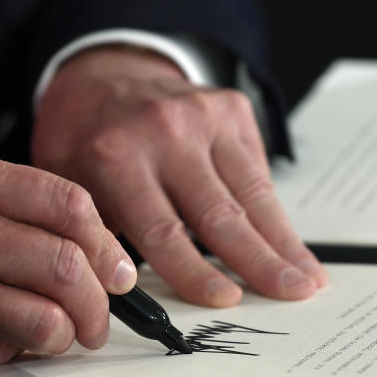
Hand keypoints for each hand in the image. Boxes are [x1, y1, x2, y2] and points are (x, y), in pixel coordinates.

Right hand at [0, 153, 135, 376]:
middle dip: (102, 301)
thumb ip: (16, 212)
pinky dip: (23, 352)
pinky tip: (7, 340)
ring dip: (70, 335)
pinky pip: (9, 351)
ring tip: (62, 334)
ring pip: (49, 318)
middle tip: (101, 315)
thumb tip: (95, 250)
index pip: (69, 204)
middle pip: (70, 265)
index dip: (107, 243)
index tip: (118, 268)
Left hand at [31, 45, 327, 307]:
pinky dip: (275, 213)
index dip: (197, 272)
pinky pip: (259, 172)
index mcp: (116, 157)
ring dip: (283, 242)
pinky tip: (291, 246)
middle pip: (220, 214)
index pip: (163, 230)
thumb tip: (130, 293)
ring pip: (253, 194)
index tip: (226, 302)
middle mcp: (165, 133)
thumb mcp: (68, 185)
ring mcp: (204, 117)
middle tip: (291, 294)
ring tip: (308, 279)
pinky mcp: (232, 111)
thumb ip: (97, 235)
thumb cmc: (85, 139)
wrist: (103, 74)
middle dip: (261, 262)